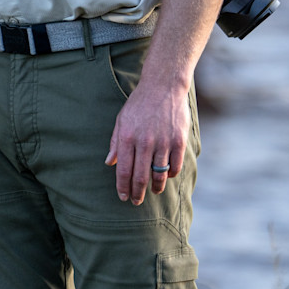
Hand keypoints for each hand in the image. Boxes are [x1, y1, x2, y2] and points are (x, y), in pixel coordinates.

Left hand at [105, 79, 190, 204]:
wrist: (163, 86)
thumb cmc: (139, 104)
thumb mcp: (121, 120)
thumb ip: (116, 142)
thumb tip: (109, 163)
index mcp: (127, 137)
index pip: (123, 170)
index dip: (123, 187)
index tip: (123, 197)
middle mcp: (145, 142)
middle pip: (140, 176)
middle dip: (137, 193)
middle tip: (136, 202)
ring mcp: (163, 142)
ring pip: (159, 174)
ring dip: (156, 187)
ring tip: (154, 192)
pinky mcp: (179, 140)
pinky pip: (175, 165)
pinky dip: (170, 174)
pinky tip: (166, 176)